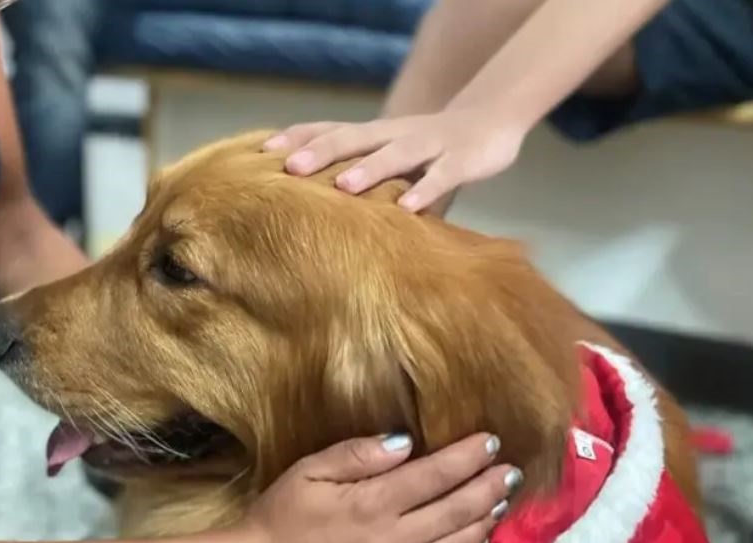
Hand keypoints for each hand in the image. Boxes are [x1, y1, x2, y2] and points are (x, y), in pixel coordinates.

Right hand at [236, 432, 520, 542]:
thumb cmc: (277, 518)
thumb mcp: (308, 471)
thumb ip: (358, 454)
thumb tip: (406, 443)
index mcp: (373, 504)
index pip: (437, 474)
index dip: (469, 456)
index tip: (490, 441)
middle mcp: (393, 541)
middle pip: (458, 510)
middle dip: (489, 487)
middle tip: (509, 472)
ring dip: (484, 523)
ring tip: (498, 504)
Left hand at [263, 110, 528, 212]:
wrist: (491, 121)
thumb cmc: (427, 150)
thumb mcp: (388, 159)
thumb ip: (357, 178)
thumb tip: (307, 210)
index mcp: (374, 134)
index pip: (329, 129)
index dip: (297, 138)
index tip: (261, 153)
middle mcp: (395, 134)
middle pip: (353, 138)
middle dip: (320, 152)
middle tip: (289, 168)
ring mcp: (429, 144)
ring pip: (395, 154)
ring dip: (368, 169)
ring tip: (342, 185)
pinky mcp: (463, 159)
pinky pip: (442, 177)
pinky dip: (425, 191)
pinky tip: (408, 207)